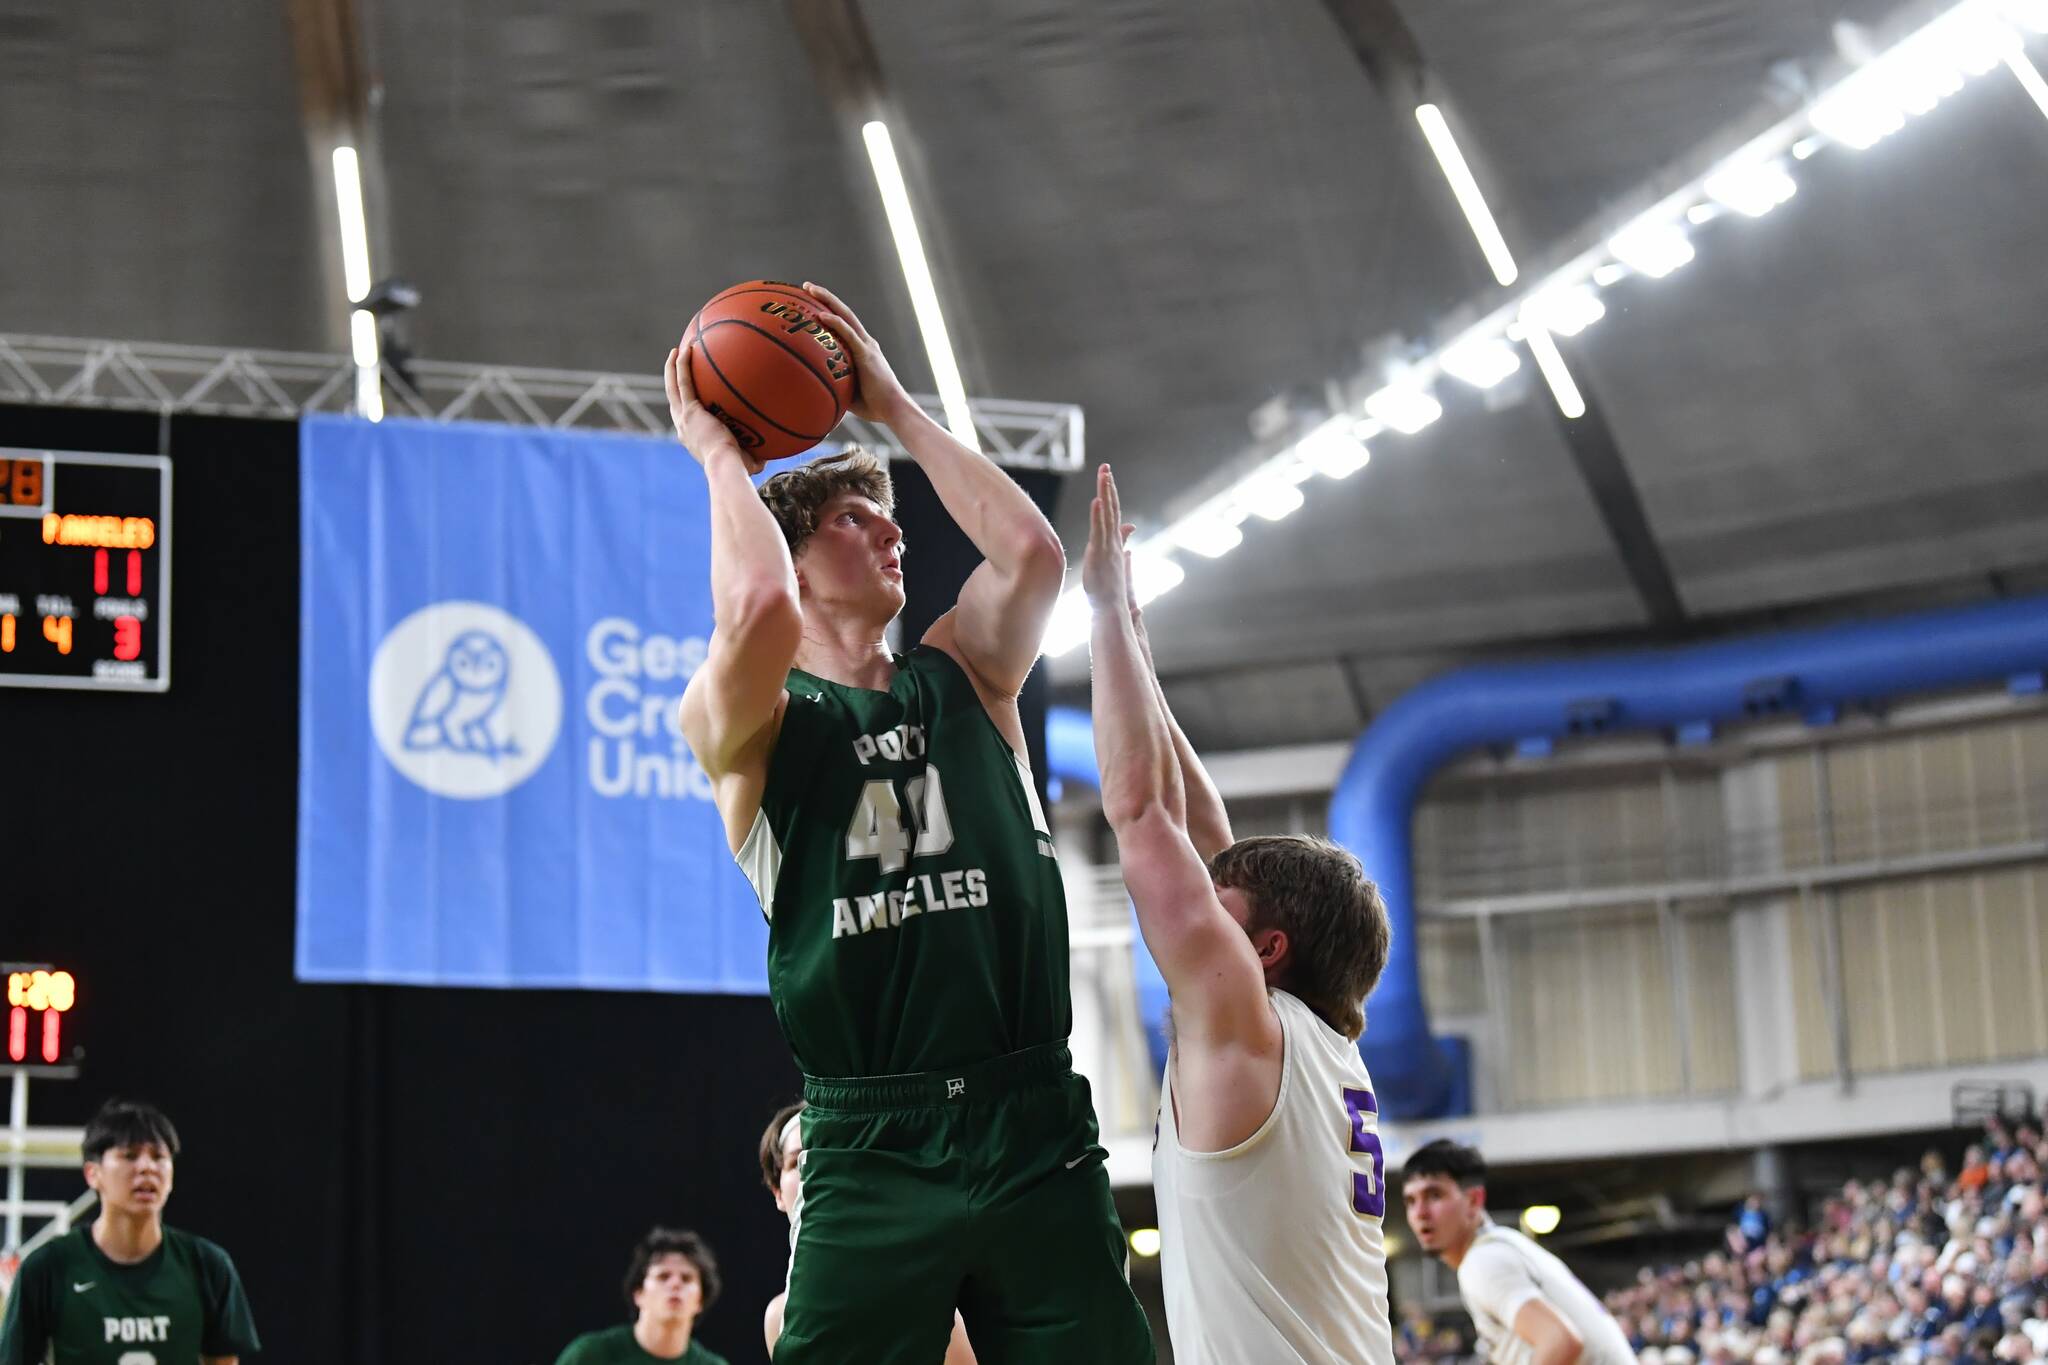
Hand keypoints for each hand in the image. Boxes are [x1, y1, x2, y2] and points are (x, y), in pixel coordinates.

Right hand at [665, 344, 764, 474]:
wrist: (726, 467)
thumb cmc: (738, 469)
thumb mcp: (747, 460)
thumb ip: (755, 454)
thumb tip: (770, 453)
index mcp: (692, 436)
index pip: (685, 416)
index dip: (685, 401)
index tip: (690, 390)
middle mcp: (683, 426)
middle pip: (673, 397)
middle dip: (673, 379)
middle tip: (676, 363)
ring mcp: (683, 418)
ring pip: (673, 386)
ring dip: (673, 367)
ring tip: (678, 350)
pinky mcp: (690, 410)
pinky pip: (684, 382)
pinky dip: (682, 365)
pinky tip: (687, 349)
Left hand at [800, 282, 914, 424]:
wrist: (893, 410)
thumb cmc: (873, 406)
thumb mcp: (848, 392)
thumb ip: (834, 384)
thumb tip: (813, 388)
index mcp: (862, 349)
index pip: (844, 324)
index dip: (830, 310)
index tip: (812, 302)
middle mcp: (865, 342)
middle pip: (843, 312)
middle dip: (825, 297)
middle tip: (806, 287)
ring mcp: (866, 345)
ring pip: (845, 315)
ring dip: (827, 300)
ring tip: (809, 289)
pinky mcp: (866, 354)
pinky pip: (848, 334)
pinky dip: (834, 323)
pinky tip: (820, 315)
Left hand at [1082, 464, 1135, 609]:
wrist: (1112, 610)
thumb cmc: (1110, 591)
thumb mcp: (1115, 563)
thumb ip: (1122, 544)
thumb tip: (1130, 528)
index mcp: (1114, 543)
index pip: (1113, 514)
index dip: (1110, 495)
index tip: (1107, 477)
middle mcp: (1113, 541)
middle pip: (1112, 508)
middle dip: (1108, 487)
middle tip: (1105, 467)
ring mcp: (1108, 546)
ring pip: (1107, 514)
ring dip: (1105, 493)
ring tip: (1104, 474)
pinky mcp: (1100, 554)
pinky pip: (1100, 530)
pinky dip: (1099, 515)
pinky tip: (1097, 500)